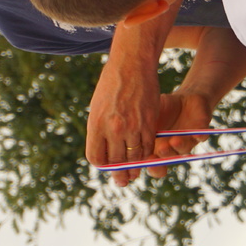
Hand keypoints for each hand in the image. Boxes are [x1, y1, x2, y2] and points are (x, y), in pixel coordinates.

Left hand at [85, 58, 160, 186]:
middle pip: (116, 162)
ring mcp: (133, 126)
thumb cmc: (111, 84)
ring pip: (135, 157)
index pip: (97, 158)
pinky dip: (147, 154)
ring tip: (135, 174)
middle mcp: (113, 128)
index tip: (106, 168)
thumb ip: (99, 129)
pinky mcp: (149, 123)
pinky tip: (146, 157)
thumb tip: (103, 150)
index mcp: (96, 124)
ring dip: (135, 168)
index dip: (102, 166)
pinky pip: (148, 146)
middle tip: (123, 181)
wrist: (132, 65)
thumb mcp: (97, 107)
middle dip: (120, 174)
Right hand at [140, 91, 212, 179]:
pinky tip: (196, 133)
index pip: (152, 165)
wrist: (185, 101)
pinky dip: (199, 135)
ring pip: (183, 149)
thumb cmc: (163, 110)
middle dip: (163, 158)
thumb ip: (140, 126)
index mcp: (156, 149)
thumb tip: (122, 132)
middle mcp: (171, 151)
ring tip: (173, 140)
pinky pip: (201, 137)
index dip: (149, 166)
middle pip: (167, 161)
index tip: (144, 161)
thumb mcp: (148, 116)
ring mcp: (186, 143)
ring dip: (178, 146)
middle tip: (158, 151)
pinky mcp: (200, 133)